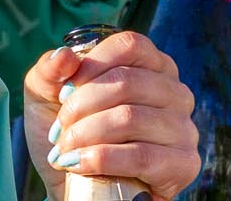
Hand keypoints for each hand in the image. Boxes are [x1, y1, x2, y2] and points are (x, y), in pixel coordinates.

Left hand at [23, 32, 197, 200]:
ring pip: (130, 118)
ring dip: (86, 135)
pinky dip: (102, 159)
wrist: (74, 185)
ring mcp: (184, 128)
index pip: (129, 46)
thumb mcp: (46, 95)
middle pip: (126, 82)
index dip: (91, 66)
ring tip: (65, 151)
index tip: (63, 92)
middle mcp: (175, 92)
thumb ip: (49, 70)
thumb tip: (65, 56)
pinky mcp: (184, 164)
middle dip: (80, 107)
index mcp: (151, 64)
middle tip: (58, 130)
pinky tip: (81, 164)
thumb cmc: (67, 132)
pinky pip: (141, 156)